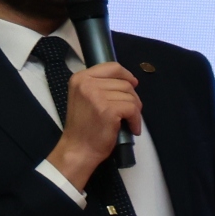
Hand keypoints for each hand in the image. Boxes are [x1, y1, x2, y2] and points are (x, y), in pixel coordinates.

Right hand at [46, 60, 143, 181]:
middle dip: (132, 98)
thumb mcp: (86, 98)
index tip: (133, 84)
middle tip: (129, 113)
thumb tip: (130, 80)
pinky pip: (133, 109)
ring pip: (131, 96)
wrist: (78, 148)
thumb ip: (101, 86)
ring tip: (128, 122)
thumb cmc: (84, 126)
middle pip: (125, 83)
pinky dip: (136, 120)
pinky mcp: (108, 109)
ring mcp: (97, 95)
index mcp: (80, 78)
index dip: (126, 75)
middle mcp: (87, 83)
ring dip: (135, 111)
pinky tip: (132, 128)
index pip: (112, 67)